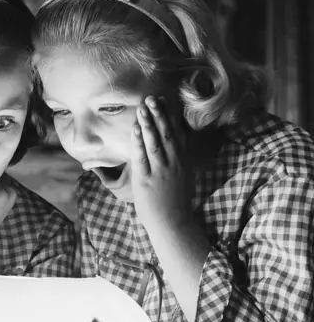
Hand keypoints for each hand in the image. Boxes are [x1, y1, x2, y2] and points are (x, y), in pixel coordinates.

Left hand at [130, 96, 192, 230]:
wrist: (173, 223)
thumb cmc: (175, 203)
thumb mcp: (184, 178)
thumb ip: (179, 162)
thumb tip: (175, 150)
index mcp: (183, 161)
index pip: (179, 133)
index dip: (171, 116)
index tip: (166, 101)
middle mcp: (174, 162)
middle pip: (167, 133)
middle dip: (159, 114)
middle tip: (152, 97)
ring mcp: (161, 170)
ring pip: (155, 141)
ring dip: (149, 122)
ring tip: (143, 107)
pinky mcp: (147, 179)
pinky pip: (142, 155)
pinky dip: (139, 140)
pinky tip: (137, 128)